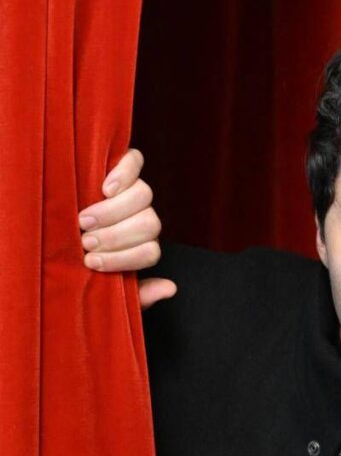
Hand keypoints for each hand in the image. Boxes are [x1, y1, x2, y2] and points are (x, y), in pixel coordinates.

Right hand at [78, 148, 176, 308]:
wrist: (56, 228)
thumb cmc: (78, 257)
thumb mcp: (101, 283)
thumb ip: (135, 293)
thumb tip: (168, 288)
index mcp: (140, 246)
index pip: (151, 252)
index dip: (126, 259)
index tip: (92, 263)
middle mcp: (142, 218)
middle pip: (149, 223)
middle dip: (117, 236)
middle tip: (85, 241)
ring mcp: (133, 191)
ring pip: (144, 196)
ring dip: (113, 211)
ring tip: (84, 220)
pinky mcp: (122, 166)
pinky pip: (135, 162)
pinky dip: (124, 173)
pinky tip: (105, 188)